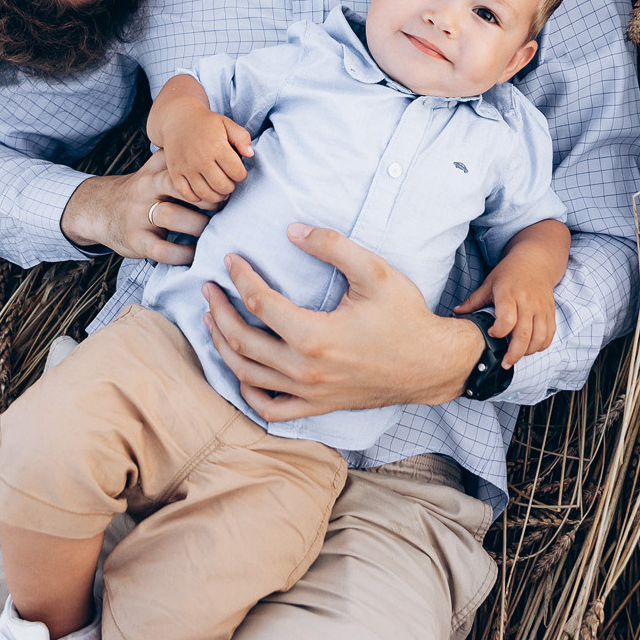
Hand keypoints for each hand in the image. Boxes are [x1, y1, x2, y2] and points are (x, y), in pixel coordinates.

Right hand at [59, 150, 209, 264]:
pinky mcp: (136, 241)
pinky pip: (162, 249)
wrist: (100, 211)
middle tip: (221, 205)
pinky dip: (182, 253)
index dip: (203, 169)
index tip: (222, 180)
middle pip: (174, 184)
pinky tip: (195, 252)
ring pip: (170, 215)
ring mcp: (138, 215)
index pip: (177, 162)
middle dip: (203, 196)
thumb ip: (177, 162)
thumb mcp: (152, 170)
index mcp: (152, 171)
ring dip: (197, 224)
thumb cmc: (141, 192)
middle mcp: (144, 190)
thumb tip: (219, 153)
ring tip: (211, 230)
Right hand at [155, 108, 254, 205]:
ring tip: (219, 190)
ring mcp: (186, 167)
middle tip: (229, 181)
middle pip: (223, 186)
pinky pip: (187, 194)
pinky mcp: (175, 172)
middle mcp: (201, 159)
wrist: (178, 119)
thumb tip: (250, 154)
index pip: (237, 173)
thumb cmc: (207, 123)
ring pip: (206, 194)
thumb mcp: (227, 123)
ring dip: (216, 196)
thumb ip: (242, 138)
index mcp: (217, 146)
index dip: (241, 175)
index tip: (238, 171)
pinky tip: (203, 191)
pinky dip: (197, 198)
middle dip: (230, 187)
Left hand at [200, 225, 485, 419]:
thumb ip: (332, 245)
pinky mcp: (317, 407)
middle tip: (208, 288)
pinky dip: (247, 392)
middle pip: (241, 341)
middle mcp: (305, 369)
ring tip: (212, 321)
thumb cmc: (404, 316)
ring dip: (222, 346)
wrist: (431, 364)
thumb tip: (291, 230)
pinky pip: (269, 408)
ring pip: (246, 375)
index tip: (230, 259)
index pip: (259, 303)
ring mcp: (309, 393)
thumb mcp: (374, 271)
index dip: (239, 278)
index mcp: (314, 336)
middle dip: (218, 311)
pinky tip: (240, 370)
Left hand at [454, 268, 558, 367]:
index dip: (498, 332)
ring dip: (528, 351)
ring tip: (516, 355)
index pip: (507, 319)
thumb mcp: (489, 283)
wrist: (535, 261)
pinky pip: (549, 335)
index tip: (490, 334)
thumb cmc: (509, 273)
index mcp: (509, 294)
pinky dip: (541, 345)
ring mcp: (540, 308)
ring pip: (539, 337)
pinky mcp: (550, 312)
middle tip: (504, 363)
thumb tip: (456, 312)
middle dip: (514, 353)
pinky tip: (530, 348)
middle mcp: (527, 302)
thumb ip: (474, 301)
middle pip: (523, 334)